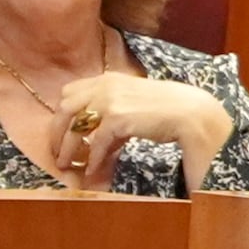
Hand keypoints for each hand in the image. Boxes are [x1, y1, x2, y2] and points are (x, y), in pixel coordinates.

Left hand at [54, 73, 234, 186]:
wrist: (191, 112)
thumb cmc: (168, 106)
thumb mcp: (134, 97)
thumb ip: (113, 104)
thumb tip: (96, 129)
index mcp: (109, 78)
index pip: (70, 91)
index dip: (63, 113)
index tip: (64, 130)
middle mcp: (105, 86)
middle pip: (65, 109)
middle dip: (57, 133)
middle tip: (57, 151)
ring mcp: (109, 101)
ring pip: (74, 128)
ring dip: (67, 149)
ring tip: (67, 164)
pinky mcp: (116, 119)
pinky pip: (95, 143)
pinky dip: (92, 159)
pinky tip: (92, 169)